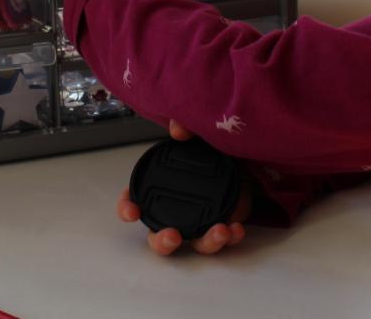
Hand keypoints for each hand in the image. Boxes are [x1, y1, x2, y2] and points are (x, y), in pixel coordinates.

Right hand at [116, 120, 252, 254]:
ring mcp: (201, 221)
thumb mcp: (199, 135)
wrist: (243, 156)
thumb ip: (187, 128)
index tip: (132, 213)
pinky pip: (225, 239)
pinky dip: (231, 237)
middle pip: (159, 237)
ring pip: (195, 243)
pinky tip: (236, 228)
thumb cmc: (212, 148)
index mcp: (162, 187)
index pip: (134, 200)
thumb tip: (178, 130)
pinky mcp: (225, 223)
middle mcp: (177, 210)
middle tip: (172, 236)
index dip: (126, 207)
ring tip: (220, 231)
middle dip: (162, 241)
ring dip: (206, 242)